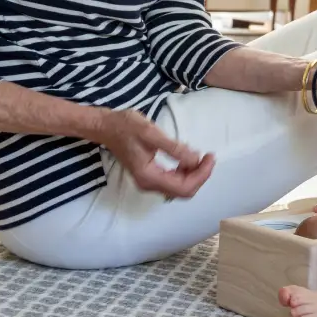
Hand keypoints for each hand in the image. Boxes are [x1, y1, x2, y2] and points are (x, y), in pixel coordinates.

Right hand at [85, 108, 213, 199]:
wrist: (106, 126)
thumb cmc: (126, 126)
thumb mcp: (152, 133)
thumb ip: (174, 148)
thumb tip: (196, 159)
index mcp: (148, 176)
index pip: (183, 187)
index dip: (201, 175)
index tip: (210, 157)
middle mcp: (148, 183)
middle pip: (183, 191)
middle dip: (200, 176)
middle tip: (209, 157)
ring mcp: (148, 181)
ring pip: (179, 187)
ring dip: (194, 174)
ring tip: (202, 156)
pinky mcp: (149, 175)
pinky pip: (173, 180)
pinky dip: (185, 171)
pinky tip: (188, 158)